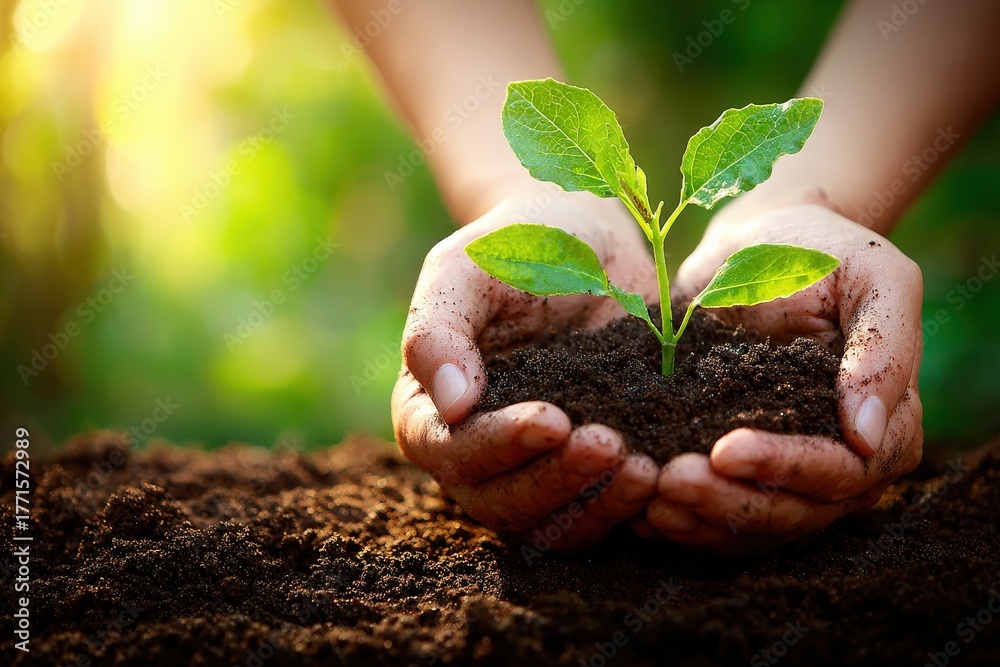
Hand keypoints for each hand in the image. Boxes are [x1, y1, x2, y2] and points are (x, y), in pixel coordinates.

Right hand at [392, 188, 659, 551]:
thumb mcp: (468, 266)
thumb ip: (439, 328)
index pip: (449, 450)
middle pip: (498, 502)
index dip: (497, 445)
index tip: (554, 419)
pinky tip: (663, 471)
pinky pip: (595, 515)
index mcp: (429, 405)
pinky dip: (624, 507)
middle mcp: (473, 450)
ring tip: (645, 467)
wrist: (589, 243)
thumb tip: (452, 405)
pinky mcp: (581, 473)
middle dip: (555, 480)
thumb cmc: (519, 243)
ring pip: (548, 524)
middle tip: (609, 443)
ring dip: (594, 504)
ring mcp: (529, 468)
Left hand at [636, 202, 923, 553]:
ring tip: (647, 500)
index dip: (784, 467)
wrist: (755, 243)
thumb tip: (869, 435)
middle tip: (669, 482)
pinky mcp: (735, 470)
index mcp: (887, 424)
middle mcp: (840, 462)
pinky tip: (638, 510)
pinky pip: (714, 516)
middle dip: (728, 502)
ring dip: (697, 519)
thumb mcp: (872, 275)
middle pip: (790, 512)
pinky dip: (680, 519)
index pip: (841, 472)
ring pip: (749, 525)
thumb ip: (883, 349)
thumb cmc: (819, 250)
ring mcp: (785, 473)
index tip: (725, 450)